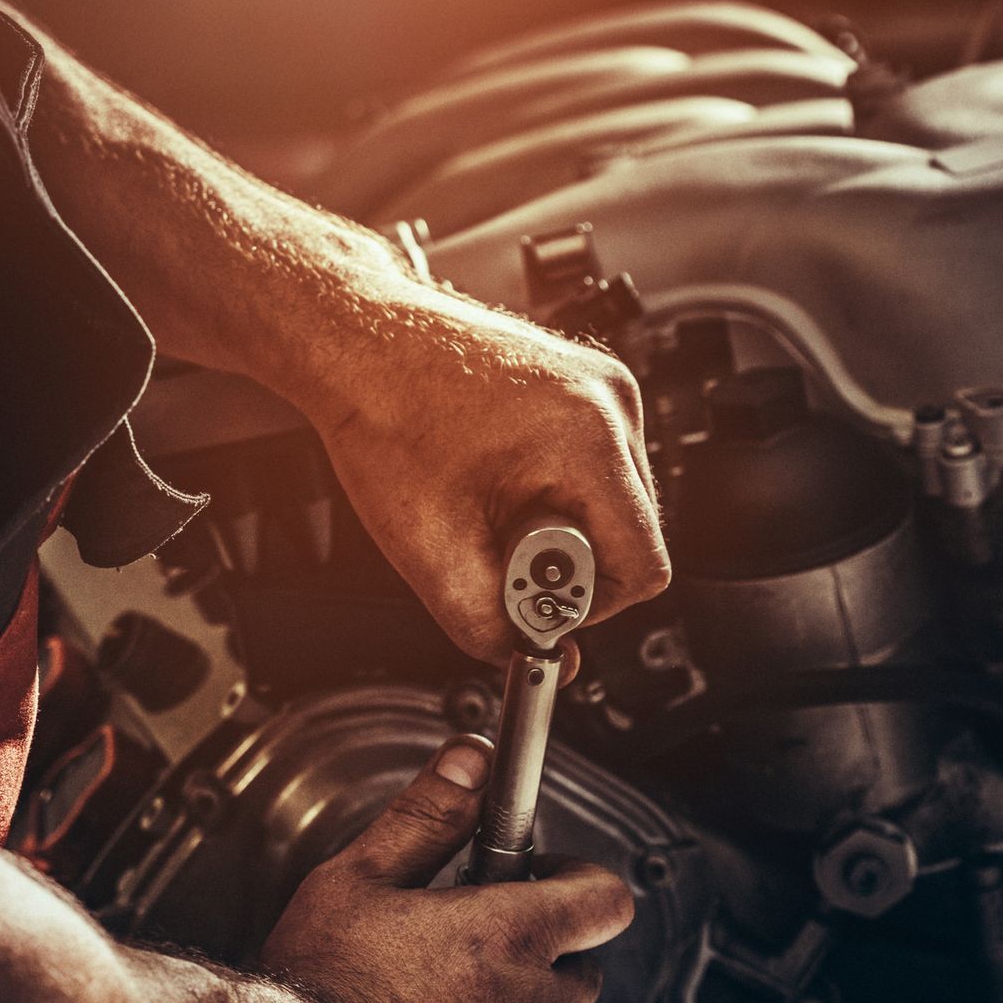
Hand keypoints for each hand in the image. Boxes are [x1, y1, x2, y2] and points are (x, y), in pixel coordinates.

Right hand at [260, 737, 635, 1002]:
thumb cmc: (312, 989)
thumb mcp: (359, 876)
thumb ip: (427, 815)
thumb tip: (470, 761)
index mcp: (510, 938)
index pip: (606, 900)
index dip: (582, 881)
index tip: (547, 878)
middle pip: (584, 974)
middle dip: (546, 953)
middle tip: (483, 941)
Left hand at [287, 281, 671, 662]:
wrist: (357, 341)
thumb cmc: (383, 414)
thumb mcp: (430, 550)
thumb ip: (489, 626)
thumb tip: (541, 660)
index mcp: (591, 435)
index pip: (645, 566)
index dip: (588, 606)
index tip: (532, 597)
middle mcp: (612, 402)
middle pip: (633, 536)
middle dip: (566, 563)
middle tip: (495, 545)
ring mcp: (602, 388)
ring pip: (615, 505)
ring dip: (559, 527)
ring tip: (489, 504)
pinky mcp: (582, 387)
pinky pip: (594, 470)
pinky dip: (552, 493)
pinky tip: (497, 480)